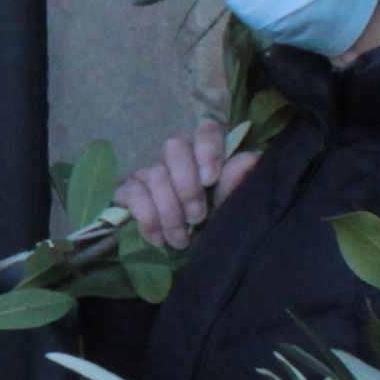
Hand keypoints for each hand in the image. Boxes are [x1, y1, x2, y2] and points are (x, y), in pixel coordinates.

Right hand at [118, 128, 255, 249]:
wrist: (182, 248)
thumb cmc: (210, 222)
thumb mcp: (227, 207)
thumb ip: (235, 183)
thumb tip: (251, 159)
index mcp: (204, 153)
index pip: (206, 130)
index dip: (207, 149)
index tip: (210, 179)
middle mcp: (175, 156)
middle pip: (175, 148)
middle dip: (187, 186)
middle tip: (198, 218)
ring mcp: (149, 170)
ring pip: (155, 175)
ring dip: (170, 212)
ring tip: (181, 239)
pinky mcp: (128, 190)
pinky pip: (133, 195)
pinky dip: (148, 220)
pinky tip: (159, 239)